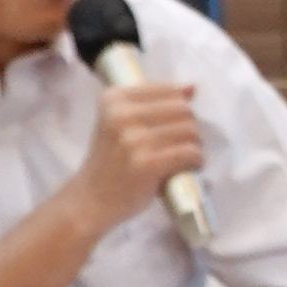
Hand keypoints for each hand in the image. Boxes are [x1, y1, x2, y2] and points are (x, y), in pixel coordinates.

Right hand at [69, 79, 205, 230]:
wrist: (90, 199)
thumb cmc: (111, 161)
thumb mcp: (121, 123)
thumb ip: (154, 104)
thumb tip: (192, 87)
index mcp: (114, 98)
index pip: (170, 90)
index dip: (180, 110)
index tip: (171, 128)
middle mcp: (121, 115)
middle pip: (183, 110)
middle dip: (189, 128)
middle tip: (179, 146)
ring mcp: (133, 140)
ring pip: (190, 131)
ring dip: (194, 146)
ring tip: (181, 158)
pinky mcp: (146, 163)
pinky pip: (190, 153)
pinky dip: (196, 161)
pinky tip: (187, 168)